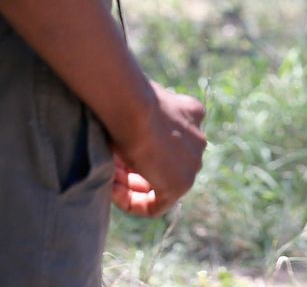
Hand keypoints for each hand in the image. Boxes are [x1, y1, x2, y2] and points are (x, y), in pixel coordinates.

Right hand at [108, 83, 206, 216]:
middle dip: (135, 170)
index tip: (116, 152)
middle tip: (110, 168)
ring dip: (131, 185)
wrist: (134, 106)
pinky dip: (134, 203)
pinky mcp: (181, 184)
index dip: (139, 150)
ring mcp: (193, 163)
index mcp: (191, 114)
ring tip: (108, 178)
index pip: (169, 142)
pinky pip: (157, 205)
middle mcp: (198, 140)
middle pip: (165, 164)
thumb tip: (122, 137)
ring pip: (161, 183)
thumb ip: (140, 122)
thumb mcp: (137, 108)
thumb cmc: (128, 102)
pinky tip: (114, 191)